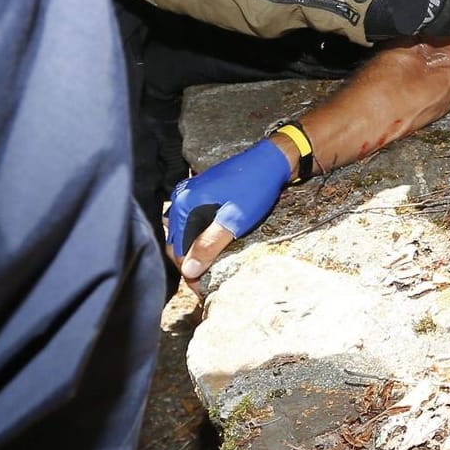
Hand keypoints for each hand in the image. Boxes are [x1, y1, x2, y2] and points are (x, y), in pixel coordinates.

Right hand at [166, 138, 291, 282]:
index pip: (177, 249)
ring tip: (209, 269)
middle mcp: (181, 198)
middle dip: (190, 263)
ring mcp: (190, 194)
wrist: (272, 160)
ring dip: (195, 251)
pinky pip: (192, 221)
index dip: (190, 271)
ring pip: (185, 232)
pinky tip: (211, 247)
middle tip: (205, 284)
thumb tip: (188, 270)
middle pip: (178, 241)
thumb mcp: (234, 220)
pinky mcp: (201, 192)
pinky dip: (199, 237)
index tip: (202, 289)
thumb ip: (209, 244)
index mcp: (184, 205)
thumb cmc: (255, 189)